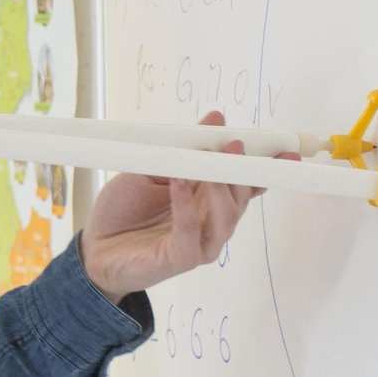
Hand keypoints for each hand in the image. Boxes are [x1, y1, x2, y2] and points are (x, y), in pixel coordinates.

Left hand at [79, 111, 300, 302]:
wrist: (94, 248)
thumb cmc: (123, 211)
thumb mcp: (152, 169)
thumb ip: (182, 148)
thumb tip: (216, 118)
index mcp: (208, 199)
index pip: (245, 183)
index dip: (266, 168)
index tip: (283, 150)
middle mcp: (210, 222)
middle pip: (239, 198)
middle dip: (243, 173)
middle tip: (236, 147)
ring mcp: (198, 243)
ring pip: (225, 219)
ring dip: (220, 189)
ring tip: (213, 164)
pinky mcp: (179, 258)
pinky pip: (190, 233)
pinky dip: (185, 207)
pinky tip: (179, 183)